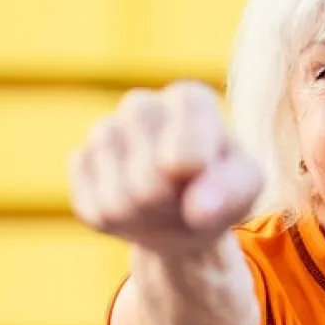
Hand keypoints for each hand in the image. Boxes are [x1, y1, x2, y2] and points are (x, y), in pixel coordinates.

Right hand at [68, 81, 262, 256]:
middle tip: (185, 200)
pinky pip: (94, 210)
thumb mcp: (245, 187)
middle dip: (171, 205)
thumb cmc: (221, 188)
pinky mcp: (79, 161)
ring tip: (162, 206)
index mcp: (189, 99)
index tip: (198, 174)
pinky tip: (134, 210)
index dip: (190, 162)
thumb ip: (233, 191)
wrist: (182, 210)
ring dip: (145, 218)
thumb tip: (199, 209)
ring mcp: (104, 132)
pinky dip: (118, 225)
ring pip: (118, 201)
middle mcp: (141, 106)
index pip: (183, 132)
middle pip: (148, 181)